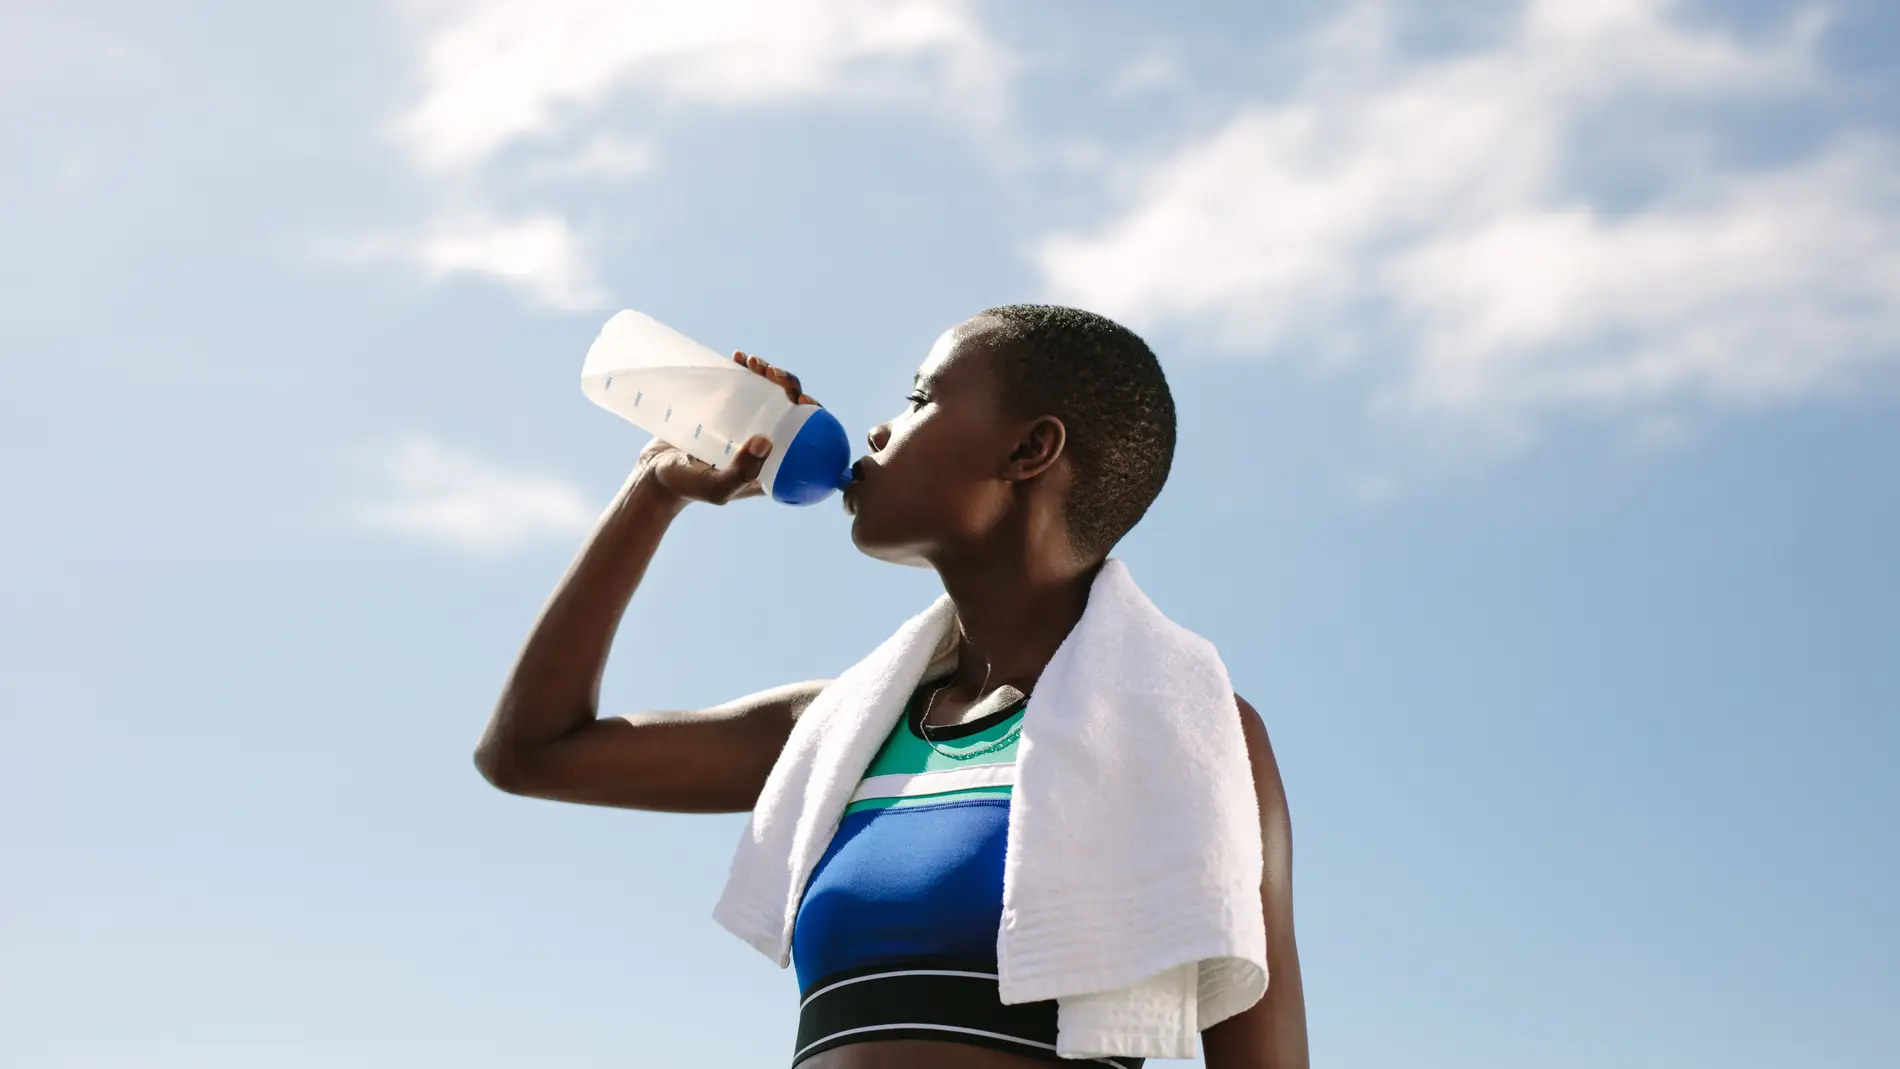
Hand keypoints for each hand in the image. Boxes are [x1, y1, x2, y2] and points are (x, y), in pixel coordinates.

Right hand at [634, 351, 817, 505]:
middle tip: (772, 373)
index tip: (802, 399)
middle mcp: (763, 444)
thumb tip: (767, 440)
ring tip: (753, 362)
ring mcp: (745, 426)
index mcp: (773, 465)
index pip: (805, 437)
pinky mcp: (725, 412)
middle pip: (789, 409)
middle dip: (788, 385)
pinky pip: (744, 388)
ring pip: (768, 395)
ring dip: (768, 374)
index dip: (813, 415)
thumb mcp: (716, 487)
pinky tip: (739, 359)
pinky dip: (745, 371)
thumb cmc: (687, 487)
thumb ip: (741, 472)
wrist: (652, 475)